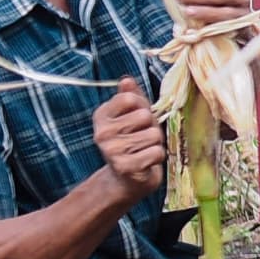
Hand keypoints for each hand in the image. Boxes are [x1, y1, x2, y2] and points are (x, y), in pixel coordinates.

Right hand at [91, 81, 163, 197]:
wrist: (127, 178)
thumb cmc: (134, 141)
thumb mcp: (132, 116)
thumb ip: (131, 97)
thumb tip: (126, 79)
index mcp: (101, 116)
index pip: (129, 98)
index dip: (143, 106)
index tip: (138, 118)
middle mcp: (101, 132)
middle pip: (145, 116)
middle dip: (152, 126)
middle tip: (143, 137)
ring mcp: (111, 150)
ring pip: (154, 135)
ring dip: (156, 143)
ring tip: (144, 150)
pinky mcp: (125, 167)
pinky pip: (157, 152)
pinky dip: (158, 157)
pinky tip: (146, 161)